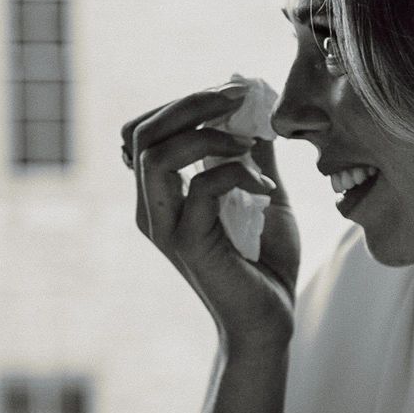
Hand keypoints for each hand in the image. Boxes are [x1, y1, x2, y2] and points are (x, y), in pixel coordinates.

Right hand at [123, 82, 299, 347]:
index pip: (147, 129)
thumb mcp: (263, 194)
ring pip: (157, 155)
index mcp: (161, 192)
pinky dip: (237, 173)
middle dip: (193, 104)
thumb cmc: (265, 260)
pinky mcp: (188, 244)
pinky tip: (267, 187)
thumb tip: (257, 107)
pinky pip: (202, 189)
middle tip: (241, 94)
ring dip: (208, 134)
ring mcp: (165, 226)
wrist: (269, 320)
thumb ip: (252, 155)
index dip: (185, 102)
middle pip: (144, 132)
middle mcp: (151, 207)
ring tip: (251, 141)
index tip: (235, 92)